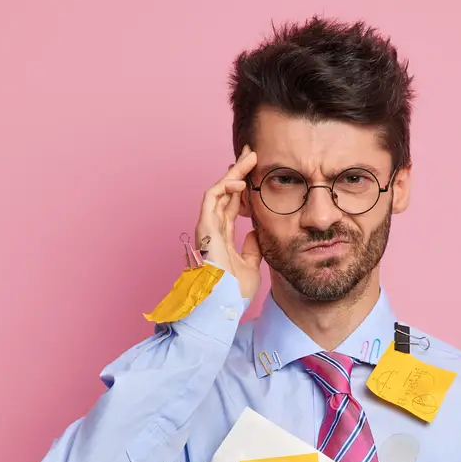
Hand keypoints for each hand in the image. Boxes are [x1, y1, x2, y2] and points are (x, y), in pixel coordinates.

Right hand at [196, 144, 261, 299]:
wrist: (224, 306)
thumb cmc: (232, 292)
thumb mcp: (251, 265)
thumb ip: (252, 248)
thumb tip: (255, 232)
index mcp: (221, 237)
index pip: (231, 206)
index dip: (242, 189)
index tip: (255, 173)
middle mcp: (212, 229)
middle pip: (225, 194)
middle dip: (238, 172)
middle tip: (252, 154)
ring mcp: (207, 228)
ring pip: (217, 191)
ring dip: (233, 173)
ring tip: (249, 158)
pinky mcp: (205, 228)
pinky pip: (211, 199)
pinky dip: (225, 187)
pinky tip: (241, 181)